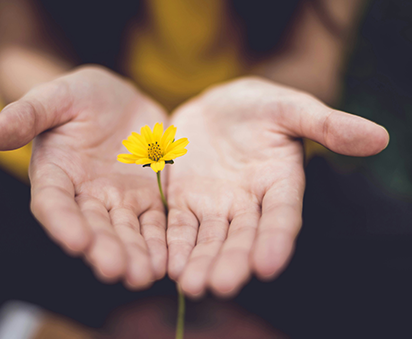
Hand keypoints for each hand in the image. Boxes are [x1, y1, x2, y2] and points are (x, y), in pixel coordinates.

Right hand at [0, 66, 167, 288]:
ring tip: (144, 275)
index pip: (54, 203)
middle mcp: (85, 196)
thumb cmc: (80, 96)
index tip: (76, 241)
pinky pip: (154, 223)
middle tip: (116, 270)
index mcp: (56, 174)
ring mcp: (118, 200)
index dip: (63, 222)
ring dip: (134, 254)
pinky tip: (168, 260)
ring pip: (126, 231)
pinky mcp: (147, 198)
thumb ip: (26, 114)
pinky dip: (160, 242)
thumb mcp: (55, 97)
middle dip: (104, 249)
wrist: (119, 100)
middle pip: (93, 227)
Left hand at [166, 77, 388, 297]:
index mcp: (279, 183)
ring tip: (191, 285)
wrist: (217, 107)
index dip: (276, 239)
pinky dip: (174, 245)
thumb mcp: (291, 108)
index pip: (282, 216)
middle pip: (242, 237)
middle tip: (221, 285)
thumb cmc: (259, 106)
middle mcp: (248, 203)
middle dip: (232, 261)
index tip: (268, 265)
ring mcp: (215, 205)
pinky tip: (168, 265)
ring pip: (209, 239)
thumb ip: (327, 124)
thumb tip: (379, 137)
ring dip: (201, 262)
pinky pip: (179, 226)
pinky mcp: (184, 201)